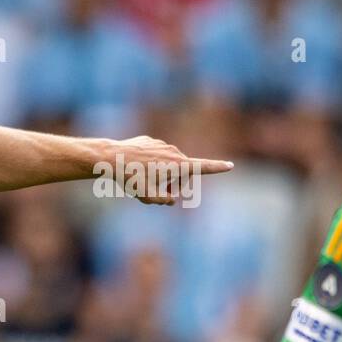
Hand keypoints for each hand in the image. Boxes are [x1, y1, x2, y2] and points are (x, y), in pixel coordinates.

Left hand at [106, 136, 232, 205]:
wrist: (111, 158)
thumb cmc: (131, 178)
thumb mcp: (148, 196)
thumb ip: (163, 200)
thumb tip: (170, 198)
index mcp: (177, 165)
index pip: (202, 167)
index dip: (217, 168)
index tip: (230, 166)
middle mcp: (173, 152)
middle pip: (181, 172)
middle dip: (175, 184)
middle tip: (160, 194)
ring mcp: (161, 144)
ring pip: (167, 164)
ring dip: (161, 174)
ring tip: (142, 181)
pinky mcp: (150, 141)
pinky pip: (154, 156)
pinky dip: (149, 164)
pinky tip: (134, 168)